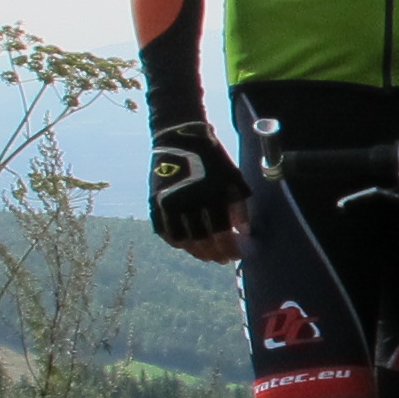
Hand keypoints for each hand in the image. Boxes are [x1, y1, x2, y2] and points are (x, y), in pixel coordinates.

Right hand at [147, 121, 247, 260]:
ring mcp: (169, 203)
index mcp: (210, 195)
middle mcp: (188, 202)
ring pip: (182, 240)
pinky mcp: (155, 202)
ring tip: (206, 255)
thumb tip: (243, 233)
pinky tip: (188, 245)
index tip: (235, 256)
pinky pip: (165, 231)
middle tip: (222, 259)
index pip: (221, 233)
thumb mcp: (232, 178)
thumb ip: (239, 206)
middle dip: (214, 254)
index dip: (229, 248)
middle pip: (201, 241)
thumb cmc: (213, 159)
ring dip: (195, 252)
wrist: (179, 138)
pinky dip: (177, 242)